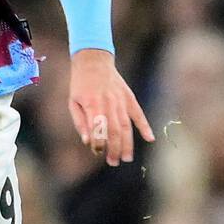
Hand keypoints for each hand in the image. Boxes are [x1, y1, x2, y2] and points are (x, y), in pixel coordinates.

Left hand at [68, 48, 154, 165]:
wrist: (93, 62)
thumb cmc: (80, 85)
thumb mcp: (73, 102)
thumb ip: (80, 122)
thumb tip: (87, 142)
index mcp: (92, 105)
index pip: (98, 129)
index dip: (99, 143)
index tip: (98, 152)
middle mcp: (108, 104)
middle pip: (114, 131)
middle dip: (115, 148)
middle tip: (114, 162)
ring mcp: (120, 100)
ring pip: (126, 126)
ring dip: (128, 143)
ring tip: (127, 158)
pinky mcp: (129, 97)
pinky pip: (138, 114)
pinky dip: (145, 126)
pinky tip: (150, 138)